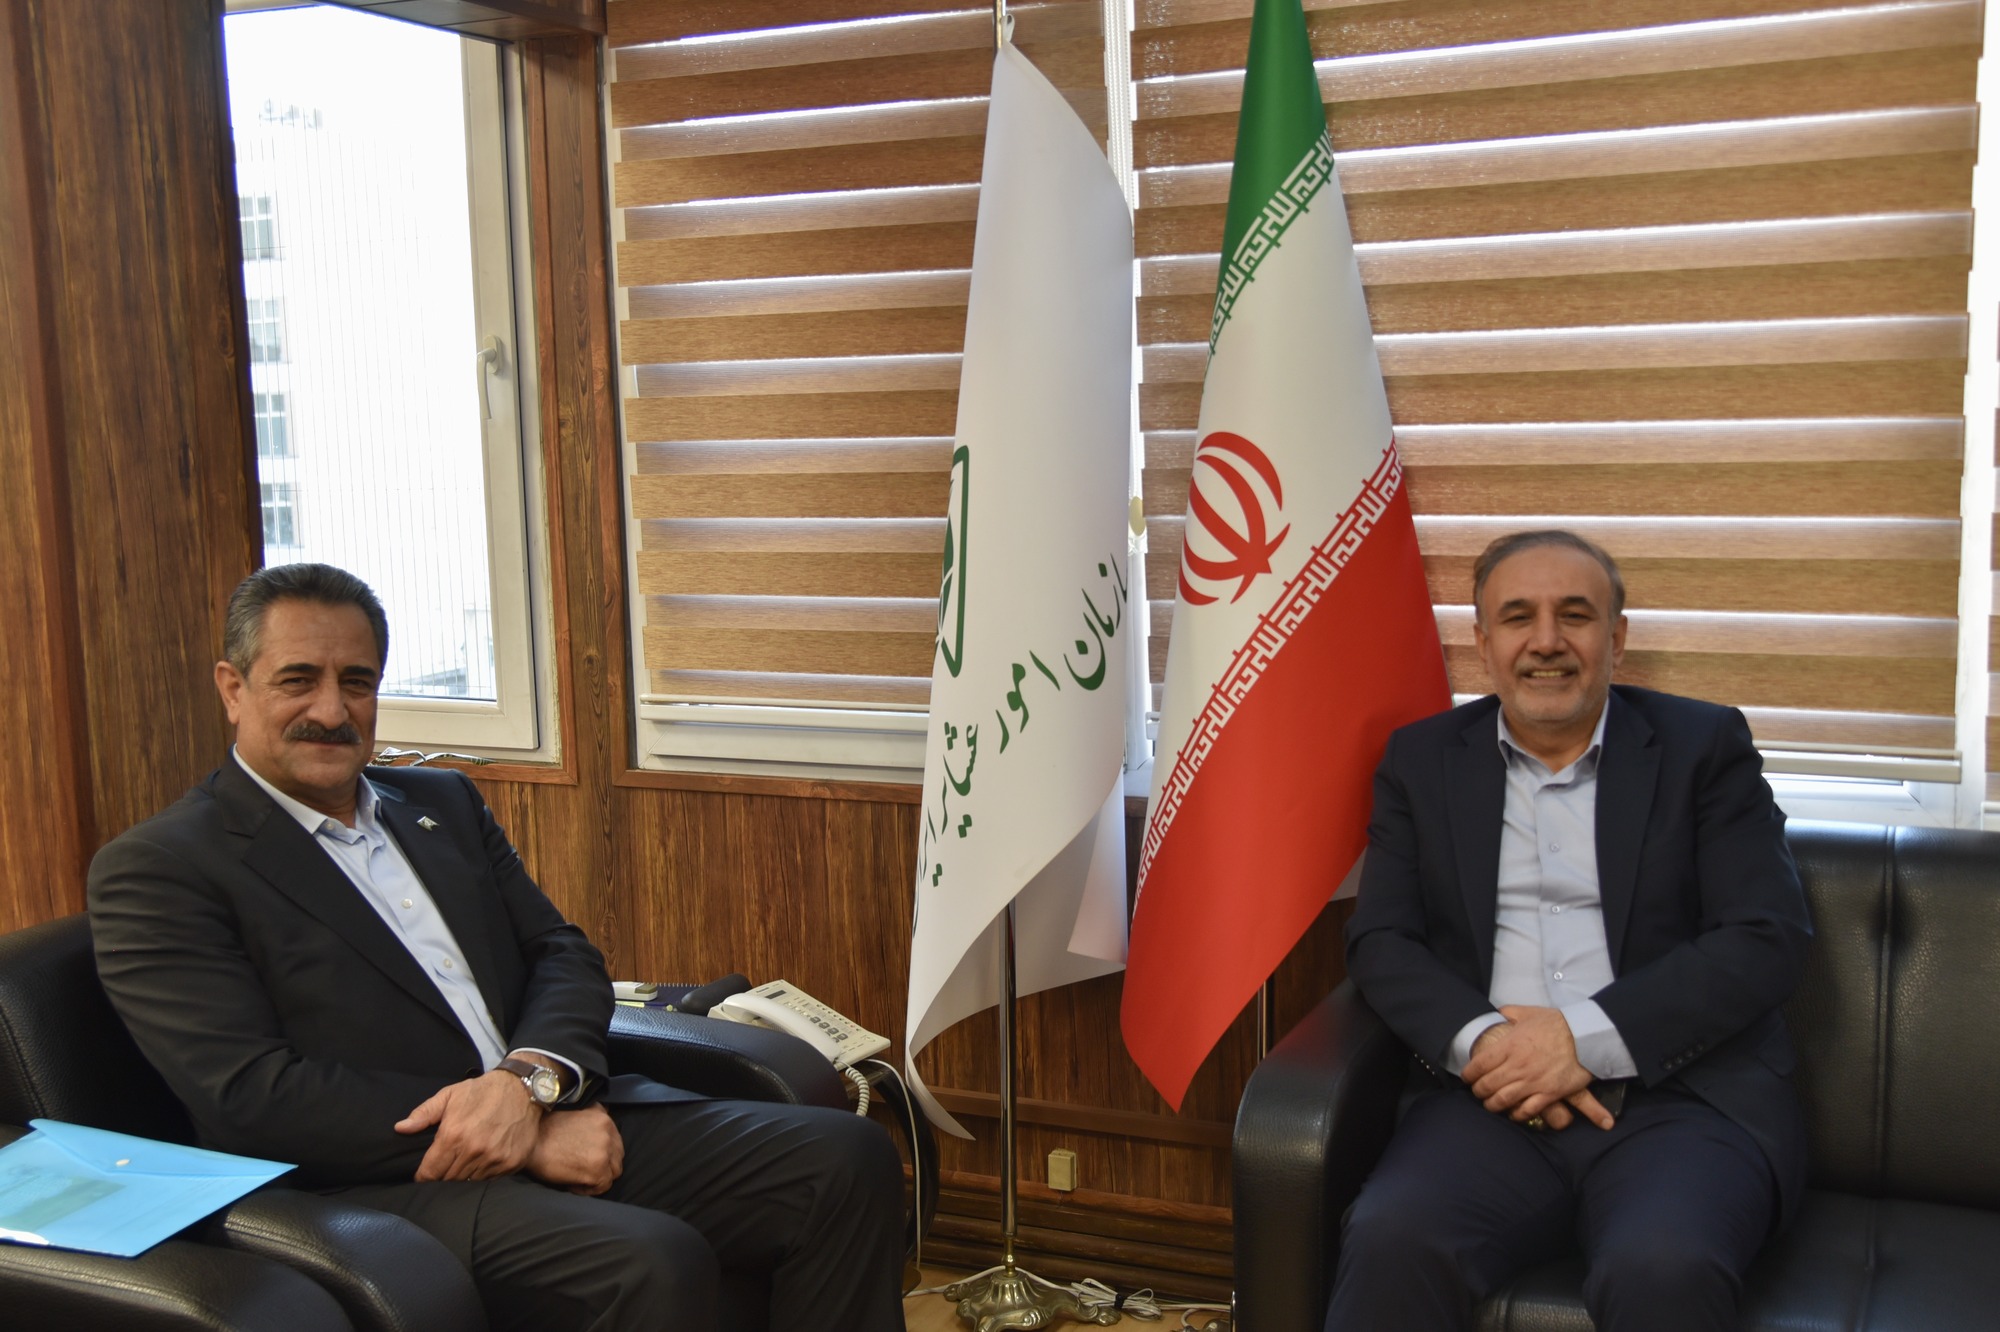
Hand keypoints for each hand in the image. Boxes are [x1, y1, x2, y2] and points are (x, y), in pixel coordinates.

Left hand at [395, 1071, 543, 1181]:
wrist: (522, 1088)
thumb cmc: (481, 1092)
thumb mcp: (449, 1095)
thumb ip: (423, 1114)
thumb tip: (400, 1129)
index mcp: (453, 1135)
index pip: (430, 1173)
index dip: (424, 1176)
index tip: (424, 1174)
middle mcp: (474, 1151)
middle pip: (448, 1181)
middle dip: (442, 1177)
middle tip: (444, 1168)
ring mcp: (494, 1159)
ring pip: (468, 1183)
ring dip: (462, 1177)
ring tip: (462, 1165)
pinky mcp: (511, 1163)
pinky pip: (489, 1180)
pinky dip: (482, 1175)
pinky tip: (481, 1163)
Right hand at [524, 1104, 624, 1195]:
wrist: (528, 1143)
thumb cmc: (543, 1131)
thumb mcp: (574, 1114)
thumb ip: (590, 1121)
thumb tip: (595, 1133)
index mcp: (603, 1117)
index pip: (614, 1139)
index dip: (602, 1151)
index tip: (587, 1156)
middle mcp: (608, 1131)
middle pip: (617, 1155)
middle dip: (604, 1164)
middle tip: (583, 1169)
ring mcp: (605, 1151)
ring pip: (613, 1171)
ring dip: (598, 1176)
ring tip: (578, 1177)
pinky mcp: (597, 1170)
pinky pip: (603, 1186)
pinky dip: (589, 1189)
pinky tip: (573, 1183)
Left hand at [1461, 1006, 1613, 1129]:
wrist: (1586, 1036)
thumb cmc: (1557, 1023)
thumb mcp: (1529, 1013)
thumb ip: (1509, 1013)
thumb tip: (1498, 1013)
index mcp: (1509, 1046)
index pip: (1479, 1064)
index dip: (1469, 1074)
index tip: (1467, 1077)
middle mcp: (1517, 1066)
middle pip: (1487, 1085)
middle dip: (1478, 1091)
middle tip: (1477, 1092)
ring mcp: (1533, 1082)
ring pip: (1503, 1100)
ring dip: (1492, 1105)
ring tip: (1490, 1104)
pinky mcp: (1549, 1094)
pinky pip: (1527, 1110)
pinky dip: (1517, 1114)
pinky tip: (1513, 1113)